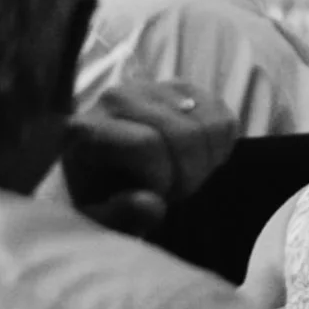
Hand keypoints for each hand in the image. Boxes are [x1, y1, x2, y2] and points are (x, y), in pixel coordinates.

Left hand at [60, 80, 236, 236]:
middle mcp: (116, 98)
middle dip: (189, 174)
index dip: (162, 178)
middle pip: (184, 133)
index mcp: (86, 129)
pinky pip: (222, 117)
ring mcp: (151, 88)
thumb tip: (150, 204)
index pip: (146, 144)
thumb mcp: (100, 220)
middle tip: (174, 191)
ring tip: (183, 175)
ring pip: (208, 124)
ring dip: (206, 161)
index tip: (154, 196)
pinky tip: (198, 159)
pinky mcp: (181, 88)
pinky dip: (220, 147)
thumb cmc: (102, 198)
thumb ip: (119, 217)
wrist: (107, 173)